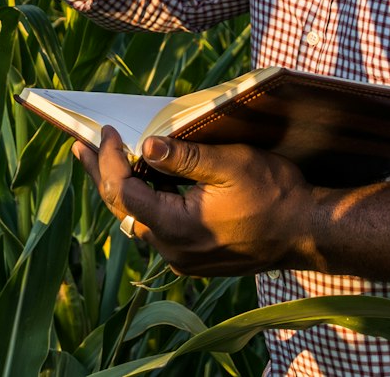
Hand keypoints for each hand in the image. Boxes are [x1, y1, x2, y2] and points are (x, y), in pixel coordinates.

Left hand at [74, 128, 319, 276]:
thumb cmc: (275, 194)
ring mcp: (183, 258)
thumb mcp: (231, 164)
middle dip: (103, 174)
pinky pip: (159, 228)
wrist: (308, 231)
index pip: (125, 192)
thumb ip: (184, 157)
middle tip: (81, 147)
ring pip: (139, 220)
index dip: (110, 160)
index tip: (106, 131)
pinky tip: (144, 180)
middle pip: (124, 209)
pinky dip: (147, 202)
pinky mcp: (194, 258)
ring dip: (123, 188)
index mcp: (178, 227)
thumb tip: (146, 145)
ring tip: (106, 158)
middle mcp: (173, 250)